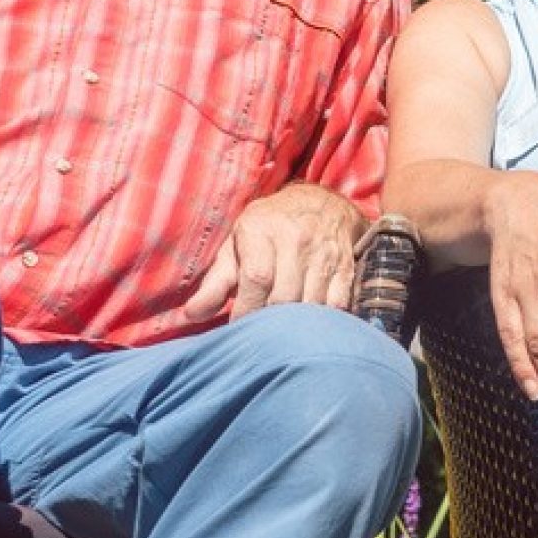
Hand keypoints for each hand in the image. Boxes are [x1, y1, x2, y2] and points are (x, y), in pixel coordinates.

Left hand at [184, 183, 367, 322]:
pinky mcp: (346, 268)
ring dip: (295, 326)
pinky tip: (309, 324)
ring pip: (311, 305)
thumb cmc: (268, 230)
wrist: (320, 203)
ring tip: (282, 331)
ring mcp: (325, 253)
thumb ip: (214, 283)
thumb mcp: (236, 246)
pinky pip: (337, 305)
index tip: (239, 327)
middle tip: (260, 333)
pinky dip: (322, 321)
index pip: (257, 278)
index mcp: (262, 230)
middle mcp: (296, 238)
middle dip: (269, 323)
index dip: (247, 310)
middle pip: (284, 297)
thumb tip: (190, 316)